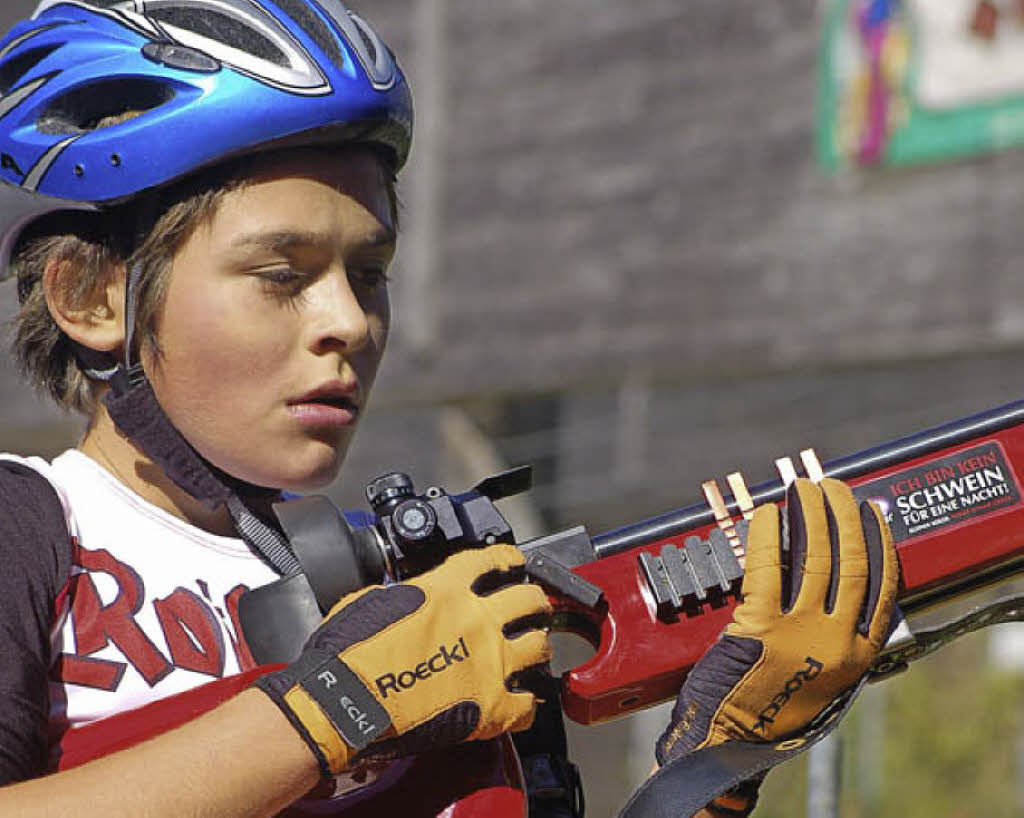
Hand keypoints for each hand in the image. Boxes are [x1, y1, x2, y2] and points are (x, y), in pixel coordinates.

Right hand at [255, 544, 551, 775]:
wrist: (346, 700)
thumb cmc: (349, 654)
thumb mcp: (374, 599)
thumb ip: (410, 595)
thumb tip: (416, 599)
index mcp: (446, 590)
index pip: (491, 560)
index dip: (508, 558)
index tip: (515, 561)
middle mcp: (476, 620)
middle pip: (527, 599)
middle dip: (535, 599)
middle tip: (534, 604)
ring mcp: (489, 662)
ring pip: (538, 645)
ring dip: (538, 645)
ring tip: (536, 647)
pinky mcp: (491, 706)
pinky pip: (528, 704)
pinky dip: (529, 703)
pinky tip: (525, 701)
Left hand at [655, 478, 897, 810]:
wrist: (731, 740)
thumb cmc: (770, 706)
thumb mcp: (825, 676)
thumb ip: (835, 635)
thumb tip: (833, 583)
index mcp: (860, 653)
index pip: (883, 584)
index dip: (879, 541)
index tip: (871, 512)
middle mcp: (839, 640)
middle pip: (851, 561)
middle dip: (844, 515)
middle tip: (832, 486)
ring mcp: (802, 632)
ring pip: (814, 557)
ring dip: (810, 514)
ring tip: (803, 489)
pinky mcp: (761, 625)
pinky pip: (767, 565)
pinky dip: (767, 533)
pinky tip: (765, 514)